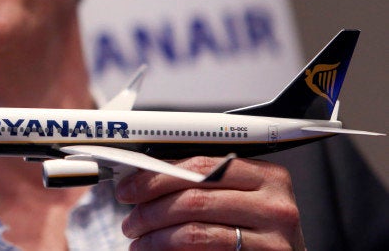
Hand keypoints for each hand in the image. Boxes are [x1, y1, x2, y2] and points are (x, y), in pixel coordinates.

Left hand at [115, 156, 305, 249]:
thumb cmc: (254, 229)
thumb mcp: (235, 198)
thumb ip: (202, 183)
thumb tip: (145, 178)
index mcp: (264, 174)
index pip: (199, 165)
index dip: (157, 176)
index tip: (130, 187)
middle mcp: (273, 201)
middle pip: (193, 196)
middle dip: (150, 208)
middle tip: (130, 220)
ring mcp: (273, 234)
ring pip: (193, 230)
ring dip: (155, 236)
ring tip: (138, 240)